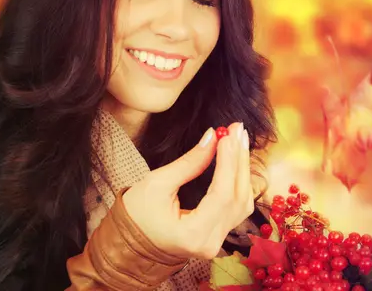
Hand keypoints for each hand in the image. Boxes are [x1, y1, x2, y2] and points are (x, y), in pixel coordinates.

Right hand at [122, 122, 252, 259]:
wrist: (129, 242)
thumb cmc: (136, 214)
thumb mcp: (157, 184)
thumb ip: (189, 163)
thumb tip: (212, 137)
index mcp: (193, 234)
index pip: (222, 194)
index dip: (228, 162)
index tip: (227, 135)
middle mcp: (211, 242)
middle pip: (238, 198)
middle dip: (239, 160)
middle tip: (237, 130)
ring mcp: (217, 241)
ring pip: (242, 202)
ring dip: (242, 169)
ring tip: (239, 140)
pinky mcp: (218, 235)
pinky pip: (237, 207)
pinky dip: (239, 181)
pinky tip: (237, 159)